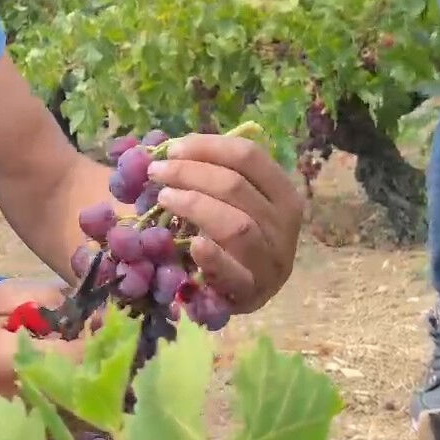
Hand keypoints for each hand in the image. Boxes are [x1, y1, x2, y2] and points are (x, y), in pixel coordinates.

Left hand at [146, 133, 304, 313]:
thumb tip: (167, 150)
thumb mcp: (234, 203)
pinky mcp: (253, 292)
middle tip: (156, 172)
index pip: (249, 157)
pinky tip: (194, 244)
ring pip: (237, 225)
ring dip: (195, 205)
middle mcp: (283, 224)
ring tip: (163, 197)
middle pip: (237, 187)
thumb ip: (212, 177)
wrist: (248, 293)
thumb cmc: (235, 239)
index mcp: (282, 193)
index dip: (208, 147)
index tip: (172, 148)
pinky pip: (234, 273)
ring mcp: (271, 260)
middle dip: (190, 173)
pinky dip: (213, 257)